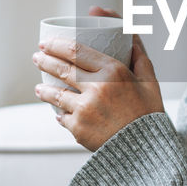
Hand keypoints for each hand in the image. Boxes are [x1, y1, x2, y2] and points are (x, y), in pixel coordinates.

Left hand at [32, 4, 164, 151]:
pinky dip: (59, 114)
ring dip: (43, 89)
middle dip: (44, 60)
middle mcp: (96, 88)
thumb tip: (129, 35)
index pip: (76, 50)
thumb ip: (139, 55)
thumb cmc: (148, 114)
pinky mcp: (78, 128)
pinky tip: (56, 112)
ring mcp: (85, 109)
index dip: (56, 44)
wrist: (146, 150)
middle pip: (61, 68)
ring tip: (38, 88)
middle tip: (37, 57)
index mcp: (114, 71)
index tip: (47, 43)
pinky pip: (62, 117)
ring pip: (54, 93)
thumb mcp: (150, 80)